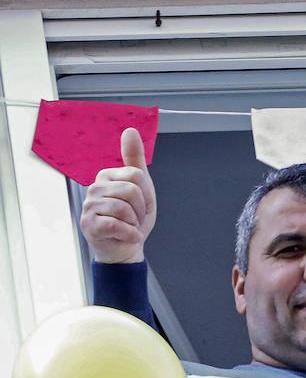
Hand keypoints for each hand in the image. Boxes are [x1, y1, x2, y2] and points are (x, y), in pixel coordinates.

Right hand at [79, 128, 156, 263]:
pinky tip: (128, 236)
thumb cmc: (132, 217)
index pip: (137, 175)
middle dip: (141, 209)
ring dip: (135, 223)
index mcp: (106, 175)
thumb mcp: (141, 186)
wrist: (126, 247)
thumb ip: (135, 158)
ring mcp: (89, 206)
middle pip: (132, 191)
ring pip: (125, 209)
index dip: (146, 194)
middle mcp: (94, 187)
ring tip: (128, 226)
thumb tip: (130, 130)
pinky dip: (130, 234)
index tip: (140, 204)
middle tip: (134, 218)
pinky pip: (117, 224)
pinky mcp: (88, 224)